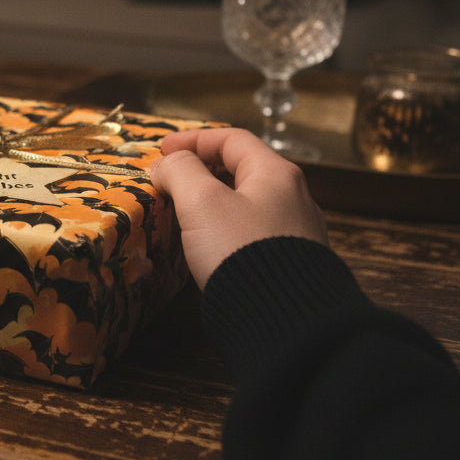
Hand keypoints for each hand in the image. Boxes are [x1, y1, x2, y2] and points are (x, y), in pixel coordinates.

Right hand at [148, 127, 328, 289]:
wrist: (283, 319)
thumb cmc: (240, 251)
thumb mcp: (202, 202)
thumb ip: (181, 172)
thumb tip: (167, 165)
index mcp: (276, 174)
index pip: (232, 139)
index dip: (193, 140)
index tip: (162, 150)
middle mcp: (294, 197)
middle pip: (242, 169)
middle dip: (202, 169)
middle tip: (171, 180)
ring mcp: (296, 232)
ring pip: (248, 202)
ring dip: (214, 199)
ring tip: (185, 210)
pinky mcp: (292, 262)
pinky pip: (254, 230)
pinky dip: (226, 225)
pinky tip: (211, 243)